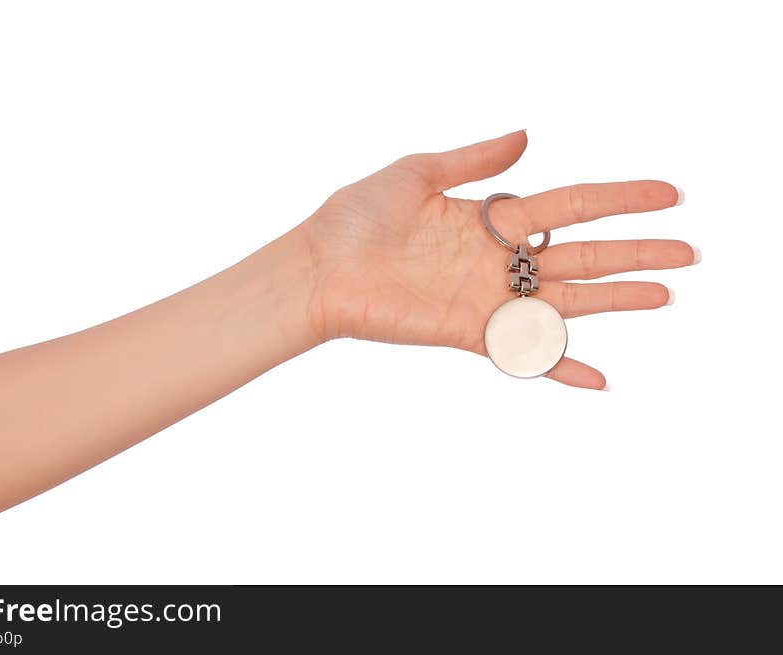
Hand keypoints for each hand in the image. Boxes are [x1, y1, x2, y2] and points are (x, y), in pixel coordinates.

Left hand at [300, 130, 695, 388]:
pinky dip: (559, 366)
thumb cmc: (355, 217)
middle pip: (583, 253)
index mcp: (491, 217)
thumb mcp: (416, 172)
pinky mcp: (466, 331)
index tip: (667, 193)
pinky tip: (600, 379)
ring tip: (665, 295)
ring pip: (566, 300)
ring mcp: (486, 297)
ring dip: (616, 299)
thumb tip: (527, 134)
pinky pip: (522, 351)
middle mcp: (498, 258)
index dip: (620, 198)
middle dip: (636, 251)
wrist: (317, 267)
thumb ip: (473, 160)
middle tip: (688, 251)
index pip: (571, 203)